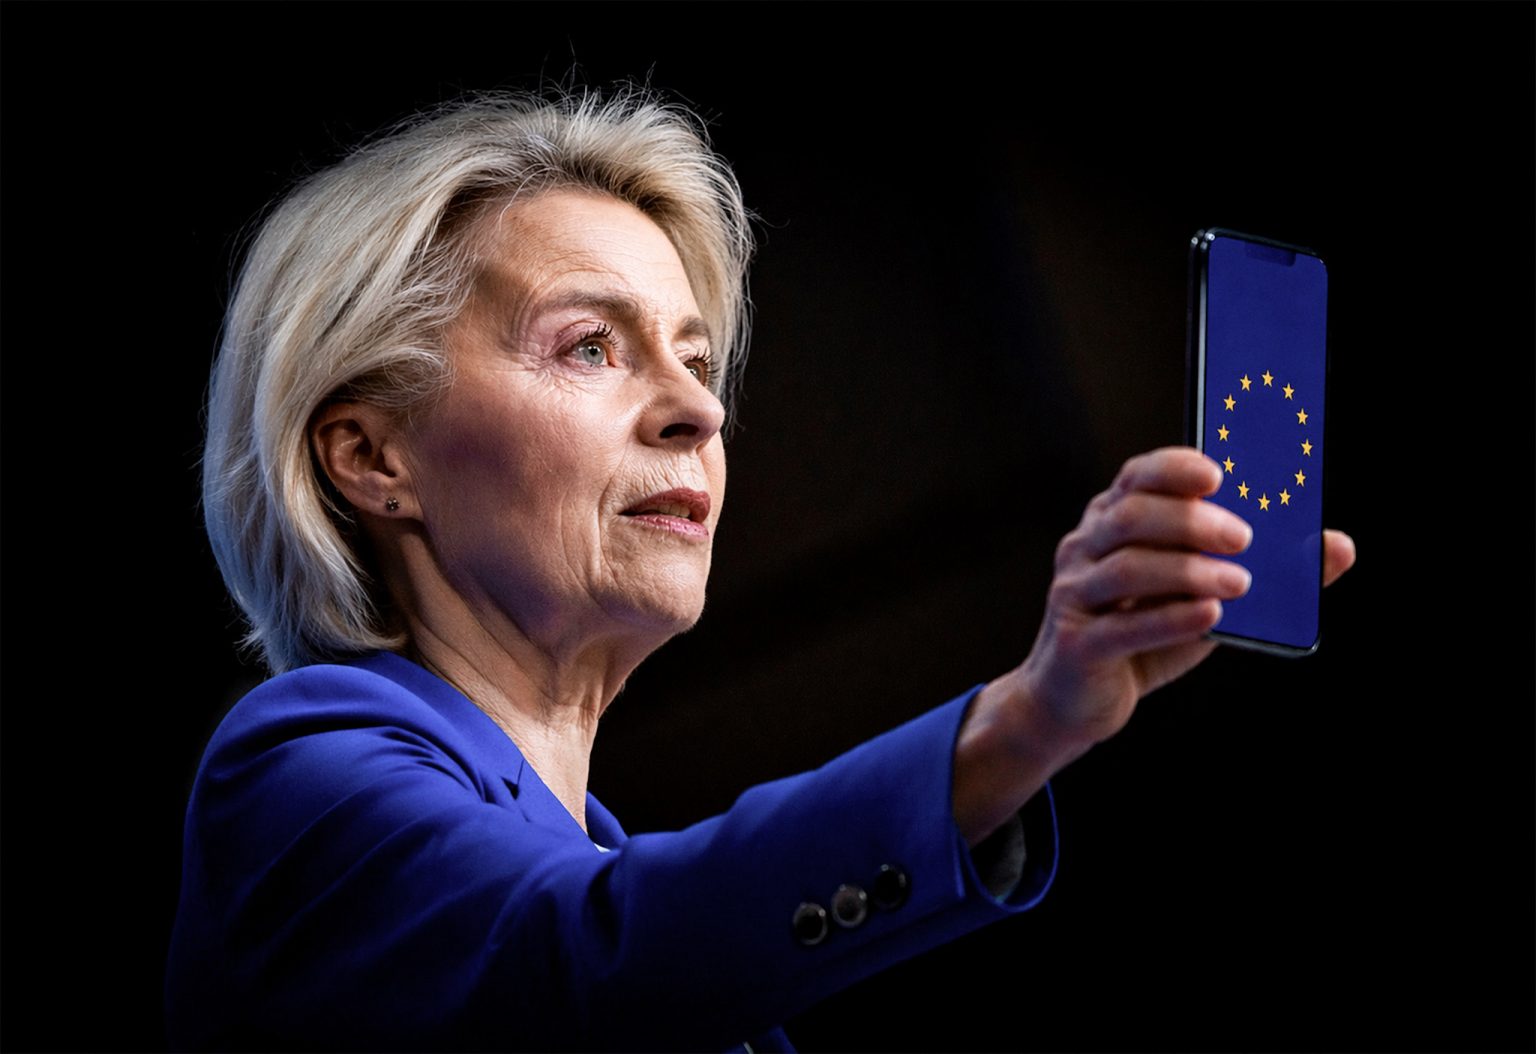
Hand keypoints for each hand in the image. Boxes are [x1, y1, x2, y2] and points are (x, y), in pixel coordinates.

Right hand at [952, 447, 1355, 843]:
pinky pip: (1123, 627)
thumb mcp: (1201, 596)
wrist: (1075, 702)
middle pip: (1130, 516)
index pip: (1137, 476)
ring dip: (1188, 570)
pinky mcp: (1077, 644)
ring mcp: (1075, 595)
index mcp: (1110, 523)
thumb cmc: (1142, 637)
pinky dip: (1171, 618)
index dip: (1175, 468)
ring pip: (1127, 567)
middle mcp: (1083, 549)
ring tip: (1240, 582)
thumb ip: (1259, 570)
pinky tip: (1210, 617)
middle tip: (1244, 537)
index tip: (1220, 473)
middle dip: (1190, 520)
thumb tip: (1339, 547)